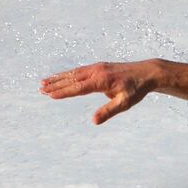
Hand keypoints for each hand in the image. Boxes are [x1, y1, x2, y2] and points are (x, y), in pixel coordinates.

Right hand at [40, 60, 158, 124]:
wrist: (147, 73)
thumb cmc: (136, 89)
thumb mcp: (125, 103)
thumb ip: (109, 111)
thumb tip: (94, 121)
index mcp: (102, 81)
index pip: (79, 88)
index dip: (64, 92)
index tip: (50, 95)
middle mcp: (97, 72)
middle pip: (72, 79)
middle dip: (56, 84)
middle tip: (40, 89)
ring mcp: (97, 67)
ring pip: (74, 73)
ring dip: (58, 78)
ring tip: (43, 82)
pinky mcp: (99, 67)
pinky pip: (80, 70)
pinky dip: (68, 74)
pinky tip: (61, 77)